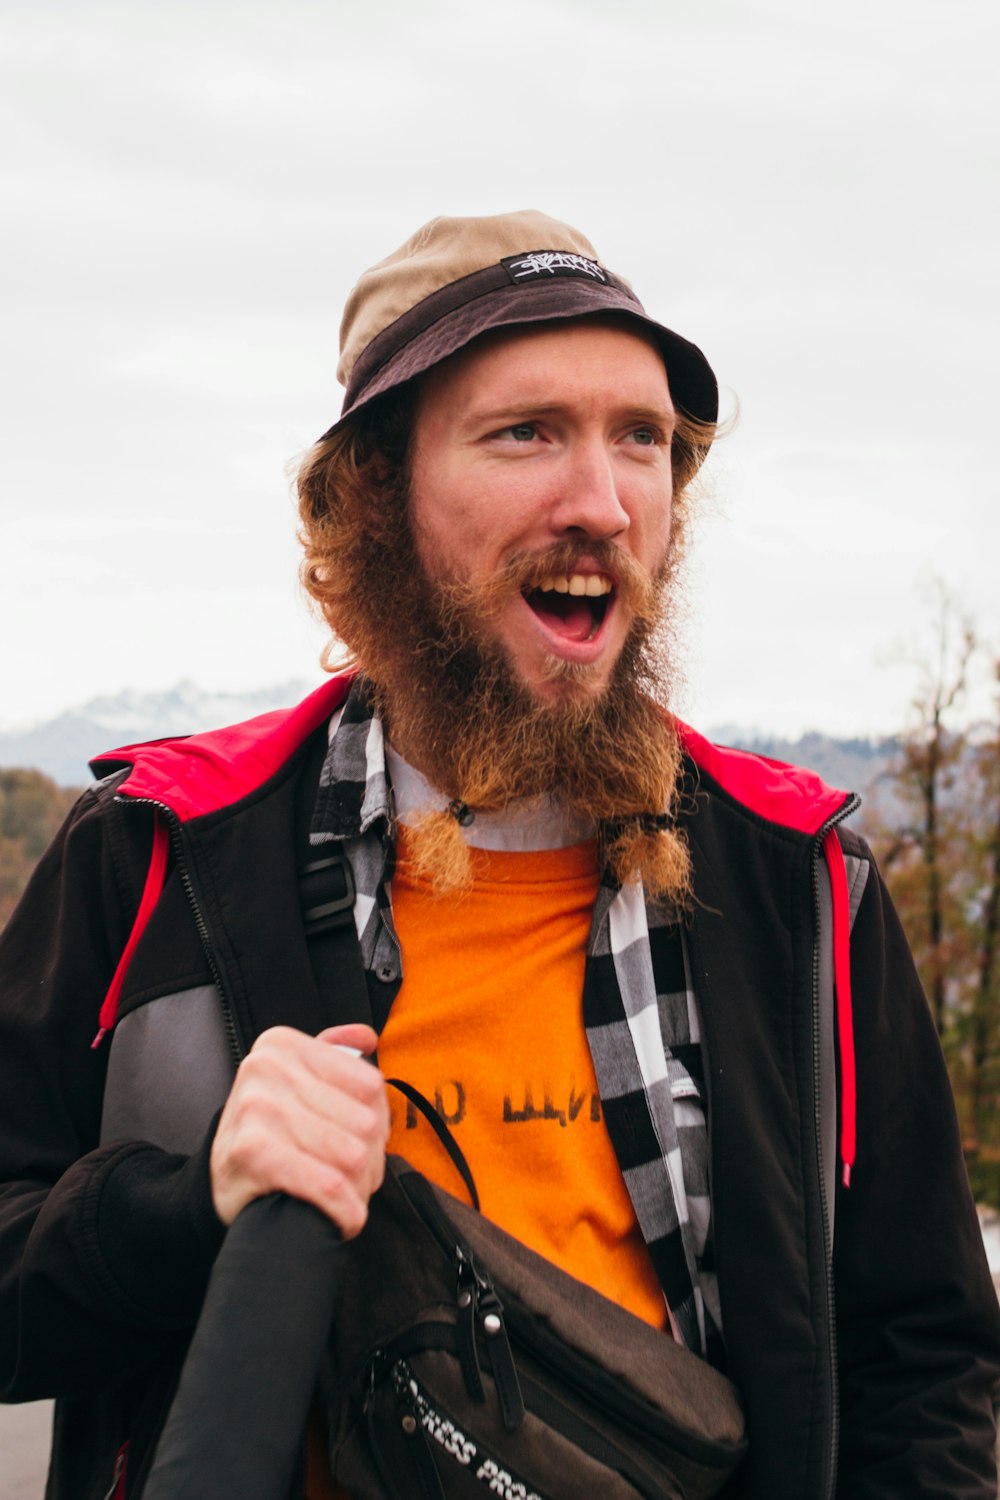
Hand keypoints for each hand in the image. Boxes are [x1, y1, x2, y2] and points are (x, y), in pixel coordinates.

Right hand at [209, 1023, 388, 1236]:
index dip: (379, 1121)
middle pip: (366, 1122)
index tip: (365, 1141)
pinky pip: (328, 1184)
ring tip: (347, 1195)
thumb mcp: (290, 1080)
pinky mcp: (253, 1153)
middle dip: (371, 1161)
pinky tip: (343, 1216)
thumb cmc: (266, 1128)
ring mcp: (258, 1108)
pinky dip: (345, 1209)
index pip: (370, 1084)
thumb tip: (367, 1038)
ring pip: (353, 1155)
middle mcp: (267, 1068)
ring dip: (360, 1189)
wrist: (217, 1178)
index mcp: (281, 1044)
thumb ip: (331, 1053)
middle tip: (356, 1177)